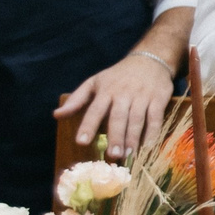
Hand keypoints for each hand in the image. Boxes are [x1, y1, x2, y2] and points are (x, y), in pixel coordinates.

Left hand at [54, 49, 175, 157]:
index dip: (88, 126)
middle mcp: (124, 94)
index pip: (95, 110)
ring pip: (137, 119)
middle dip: (115, 136)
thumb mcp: (95, 82)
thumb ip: (76, 100)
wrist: (150, 60)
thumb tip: (56, 115)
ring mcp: (142, 96)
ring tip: (128, 154)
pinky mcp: (158, 99)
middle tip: (112, 155)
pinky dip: (152, 132)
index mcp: (106, 90)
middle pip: (118, 117)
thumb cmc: (118, 75)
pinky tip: (148, 146)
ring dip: (133, 138)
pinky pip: (155, 118)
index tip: (81, 142)